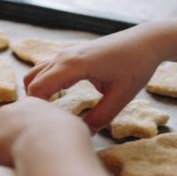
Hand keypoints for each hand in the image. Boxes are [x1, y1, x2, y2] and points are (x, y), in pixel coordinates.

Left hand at [0, 97, 87, 167]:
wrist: (50, 146)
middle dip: (1, 135)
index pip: (18, 113)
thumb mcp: (73, 126)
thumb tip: (72, 136)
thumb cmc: (66, 138)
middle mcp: (8, 111)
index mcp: (30, 104)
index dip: (20, 128)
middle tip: (13, 152)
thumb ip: (66, 128)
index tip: (28, 142)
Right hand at [24, 27, 161, 130]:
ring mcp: (64, 52)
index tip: (50, 125)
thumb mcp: (121, 96)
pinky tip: (59, 97)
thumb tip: (82, 133)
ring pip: (35, 72)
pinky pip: (46, 68)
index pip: (38, 88)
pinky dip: (45, 82)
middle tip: (49, 123)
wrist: (145, 42)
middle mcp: (63, 56)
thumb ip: (101, 117)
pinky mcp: (69, 53)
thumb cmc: (136, 66)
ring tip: (52, 111)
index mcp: (73, 65)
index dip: (38, 109)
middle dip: (34, 103)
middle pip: (31, 81)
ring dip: (37, 90)